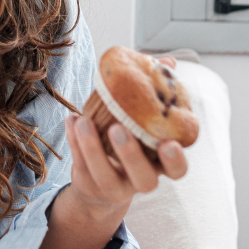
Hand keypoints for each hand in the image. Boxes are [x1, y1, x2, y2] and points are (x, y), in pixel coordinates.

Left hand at [38, 56, 187, 248]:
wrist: (99, 180)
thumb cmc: (126, 140)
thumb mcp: (140, 119)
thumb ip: (153, 93)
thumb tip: (168, 62)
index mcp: (158, 164)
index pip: (177, 170)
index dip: (175, 160)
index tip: (169, 143)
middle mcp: (141, 180)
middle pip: (144, 179)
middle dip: (130, 154)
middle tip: (117, 128)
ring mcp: (115, 187)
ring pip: (107, 177)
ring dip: (93, 148)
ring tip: (82, 120)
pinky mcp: (91, 185)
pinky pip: (81, 167)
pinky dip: (74, 143)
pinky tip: (70, 119)